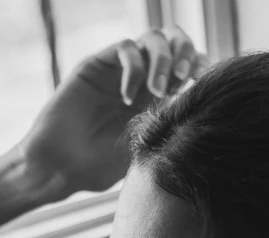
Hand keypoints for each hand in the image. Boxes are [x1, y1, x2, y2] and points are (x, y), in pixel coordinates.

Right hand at [15, 25, 209, 201]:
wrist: (62, 168)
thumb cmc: (100, 168)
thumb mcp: (145, 147)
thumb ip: (169, 122)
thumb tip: (199, 101)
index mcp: (159, 101)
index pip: (190, 70)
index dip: (202, 71)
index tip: (206, 88)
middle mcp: (143, 81)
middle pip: (176, 44)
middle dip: (186, 54)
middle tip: (185, 80)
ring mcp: (121, 71)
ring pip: (154, 39)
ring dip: (162, 59)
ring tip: (157, 89)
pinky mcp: (98, 65)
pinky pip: (126, 47)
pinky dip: (134, 67)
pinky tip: (127, 96)